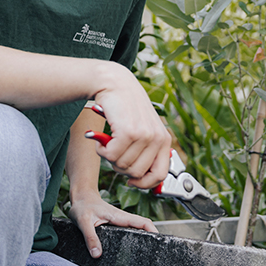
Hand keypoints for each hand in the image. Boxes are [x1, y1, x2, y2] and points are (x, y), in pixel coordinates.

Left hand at [68, 190, 155, 258]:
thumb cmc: (82, 206)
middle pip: (142, 228)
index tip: (159, 242)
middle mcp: (121, 219)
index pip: (142, 222)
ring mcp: (118, 222)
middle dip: (151, 238)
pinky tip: (130, 249)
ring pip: (135, 230)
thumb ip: (90, 237)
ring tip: (146, 255)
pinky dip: (132, 239)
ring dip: (142, 239)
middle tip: (154, 253)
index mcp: (119, 216)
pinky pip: (127, 232)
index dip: (153, 231)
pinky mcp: (114, 225)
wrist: (80, 197)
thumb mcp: (83, 221)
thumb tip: (97, 254)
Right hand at [89, 64, 169, 189]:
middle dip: (120, 167)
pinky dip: (101, 150)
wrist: (114, 82)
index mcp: (164, 139)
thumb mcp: (142, 129)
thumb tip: (136, 180)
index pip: (159, 175)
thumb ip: (145, 151)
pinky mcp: (128, 132)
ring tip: (107, 141)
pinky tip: (101, 139)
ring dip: (109, 156)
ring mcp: (144, 135)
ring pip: (122, 165)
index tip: (131, 181)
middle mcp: (157, 138)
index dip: (143, 183)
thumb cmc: (125, 106)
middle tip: (114, 151)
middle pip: (136, 173)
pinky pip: (111, 156)